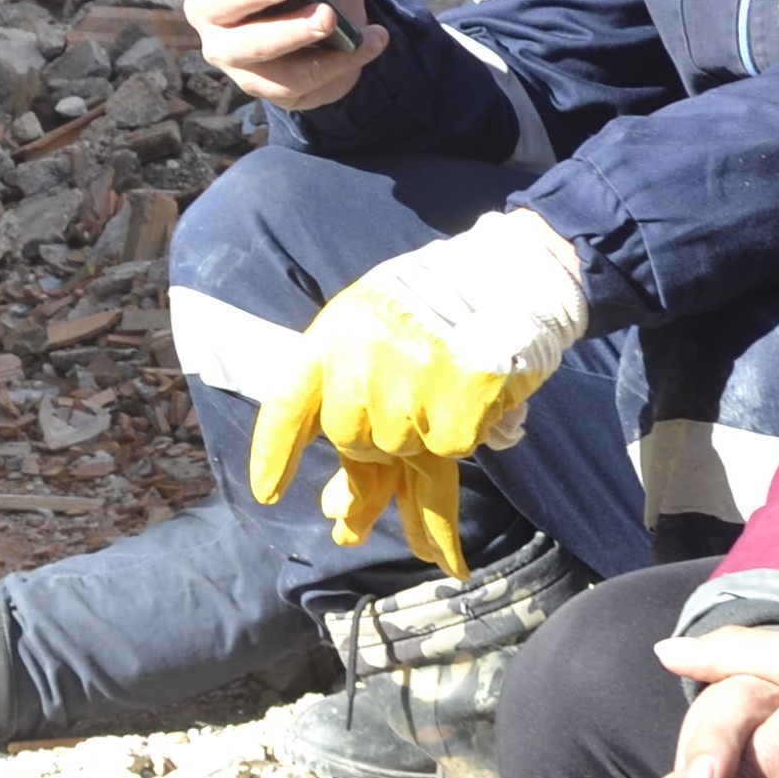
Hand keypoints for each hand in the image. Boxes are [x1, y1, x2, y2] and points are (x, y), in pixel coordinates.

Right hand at [164, 0, 384, 111]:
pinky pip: (294, 79)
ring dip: (291, 33)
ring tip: (330, 18)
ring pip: (250, 48)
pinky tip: (372, 39)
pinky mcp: (261, 84)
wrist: (345, 19)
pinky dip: (339, 60)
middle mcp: (210, 10)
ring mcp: (230, 52)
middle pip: (214, 4)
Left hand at [245, 212, 592, 578]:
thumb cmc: (438, 300)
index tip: (267, 494)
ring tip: (445, 389)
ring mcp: (409, 389)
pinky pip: (448, 452)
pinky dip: (462, 433)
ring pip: (400, 451)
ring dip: (421, 438)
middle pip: (349, 439)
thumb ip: (349, 394)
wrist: (511, 273)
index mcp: (336, 332)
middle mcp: (362, 361)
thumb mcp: (375, 327)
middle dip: (366, 458)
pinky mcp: (455, 411)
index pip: (289, 403)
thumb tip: (340, 504)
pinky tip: (476, 398)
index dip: (274, 453)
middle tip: (379, 472)